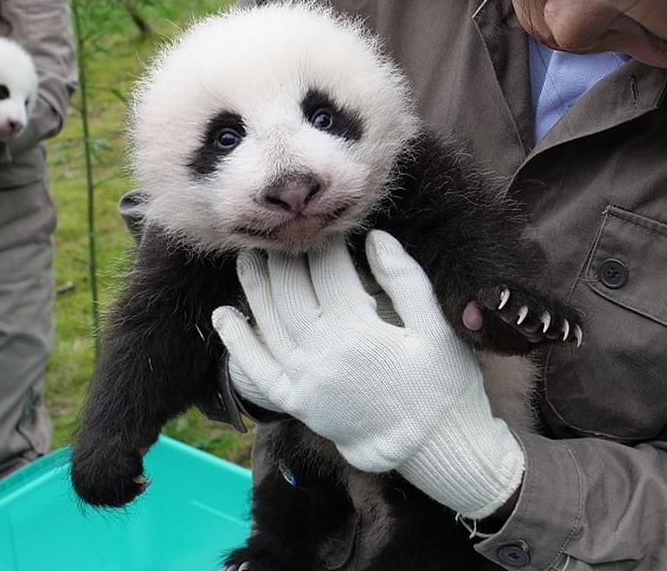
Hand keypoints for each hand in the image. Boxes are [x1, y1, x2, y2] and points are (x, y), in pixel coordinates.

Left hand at [212, 230, 524, 518]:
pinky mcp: (296, 402)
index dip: (323, 239)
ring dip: (253, 286)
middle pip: (288, 290)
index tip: (323, 218)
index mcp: (357, 330)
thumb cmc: (443, 385)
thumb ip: (405, 280)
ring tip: (246, 255)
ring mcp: (303, 380)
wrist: (432, 447)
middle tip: (276, 228)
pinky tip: (224, 318)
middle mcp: (321, 353)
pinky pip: (256, 371)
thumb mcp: (437, 328)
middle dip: (281, 255)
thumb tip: (374, 236)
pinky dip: (236, 343)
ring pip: (267, 322)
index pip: (327, 269)